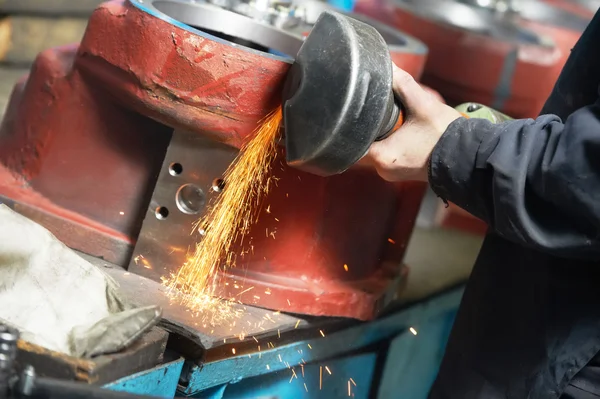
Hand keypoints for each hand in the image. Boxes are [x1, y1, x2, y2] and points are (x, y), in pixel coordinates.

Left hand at [365, 65, 461, 181]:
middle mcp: (383, 170)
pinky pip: (389, 154)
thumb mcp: (423, 105)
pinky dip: (392, 142)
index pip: (354, 138)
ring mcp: (392, 173)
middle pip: (366, 142)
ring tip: (398, 121)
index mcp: (382, 157)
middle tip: (387, 112)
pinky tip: (403, 132)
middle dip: (374, 126)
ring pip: (377, 148)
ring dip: (384, 134)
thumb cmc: (445, 135)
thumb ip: (403, 84)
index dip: (356, 123)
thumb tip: (390, 66)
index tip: (362, 110)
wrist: (468, 156)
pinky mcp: (401, 172)